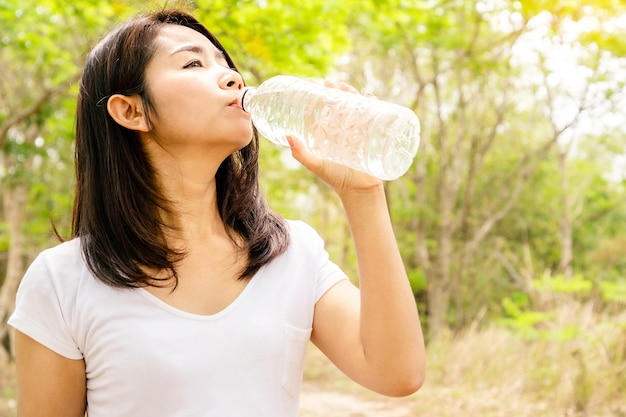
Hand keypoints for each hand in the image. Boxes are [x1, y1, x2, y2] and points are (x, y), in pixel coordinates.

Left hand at [286, 80, 382, 196]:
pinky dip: (373, 103)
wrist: (359, 191)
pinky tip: (369, 96)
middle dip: (335, 90)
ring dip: (351, 93)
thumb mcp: (317, 165)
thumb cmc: (336, 179)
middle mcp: (341, 129)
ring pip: (354, 105)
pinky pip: (373, 115)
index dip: (317, 94)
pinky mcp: (371, 134)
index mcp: (326, 133)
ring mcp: (357, 130)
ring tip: (346, 87)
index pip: (320, 108)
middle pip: (338, 103)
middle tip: (331, 83)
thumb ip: (301, 153)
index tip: (313, 83)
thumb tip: (288, 135)